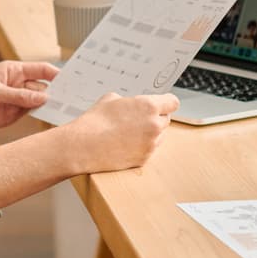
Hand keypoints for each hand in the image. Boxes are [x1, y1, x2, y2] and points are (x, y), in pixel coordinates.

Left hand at [0, 60, 58, 129]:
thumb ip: (19, 95)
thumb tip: (42, 98)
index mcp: (14, 70)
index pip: (40, 69)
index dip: (54, 74)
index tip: (67, 81)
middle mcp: (19, 83)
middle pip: (42, 86)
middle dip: (54, 92)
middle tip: (65, 99)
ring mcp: (20, 98)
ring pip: (40, 100)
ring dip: (49, 104)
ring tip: (59, 108)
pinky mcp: (17, 112)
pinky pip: (34, 111)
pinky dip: (42, 113)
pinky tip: (49, 114)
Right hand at [64, 92, 179, 173]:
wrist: (83, 146)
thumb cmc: (95, 122)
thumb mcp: (111, 98)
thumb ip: (129, 100)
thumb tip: (131, 104)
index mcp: (149, 106)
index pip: (173, 102)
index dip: (167, 102)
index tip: (163, 104)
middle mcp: (154, 125)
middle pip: (166, 119)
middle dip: (156, 117)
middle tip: (139, 118)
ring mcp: (151, 144)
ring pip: (160, 136)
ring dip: (151, 133)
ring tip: (130, 131)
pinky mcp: (144, 159)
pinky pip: (150, 149)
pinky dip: (142, 146)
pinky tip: (127, 143)